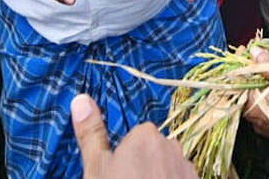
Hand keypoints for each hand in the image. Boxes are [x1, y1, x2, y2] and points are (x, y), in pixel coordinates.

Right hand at [72, 94, 195, 178]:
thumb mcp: (96, 168)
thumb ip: (91, 134)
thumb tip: (80, 98)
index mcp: (146, 135)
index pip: (134, 138)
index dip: (124, 158)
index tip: (116, 175)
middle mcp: (172, 146)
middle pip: (153, 152)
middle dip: (143, 167)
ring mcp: (187, 169)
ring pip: (168, 168)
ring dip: (158, 178)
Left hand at [242, 49, 268, 145]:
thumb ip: (266, 63)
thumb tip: (255, 52)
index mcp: (250, 106)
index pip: (237, 80)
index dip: (242, 62)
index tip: (246, 51)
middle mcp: (256, 119)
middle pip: (249, 89)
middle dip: (255, 72)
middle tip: (262, 57)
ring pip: (262, 99)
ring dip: (267, 84)